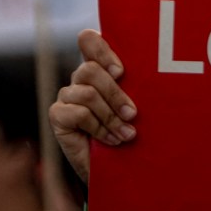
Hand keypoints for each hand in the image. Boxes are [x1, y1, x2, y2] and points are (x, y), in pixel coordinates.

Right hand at [48, 29, 135, 183]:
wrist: (117, 169)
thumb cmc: (130, 132)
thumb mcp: (135, 106)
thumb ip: (134, 86)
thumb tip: (152, 74)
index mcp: (99, 68)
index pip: (88, 40)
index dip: (101, 49)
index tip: (121, 71)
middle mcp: (79, 79)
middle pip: (89, 69)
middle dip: (115, 93)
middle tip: (133, 114)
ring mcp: (66, 96)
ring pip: (87, 93)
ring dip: (110, 116)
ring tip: (127, 134)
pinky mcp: (58, 116)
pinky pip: (77, 113)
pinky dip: (99, 128)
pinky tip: (111, 140)